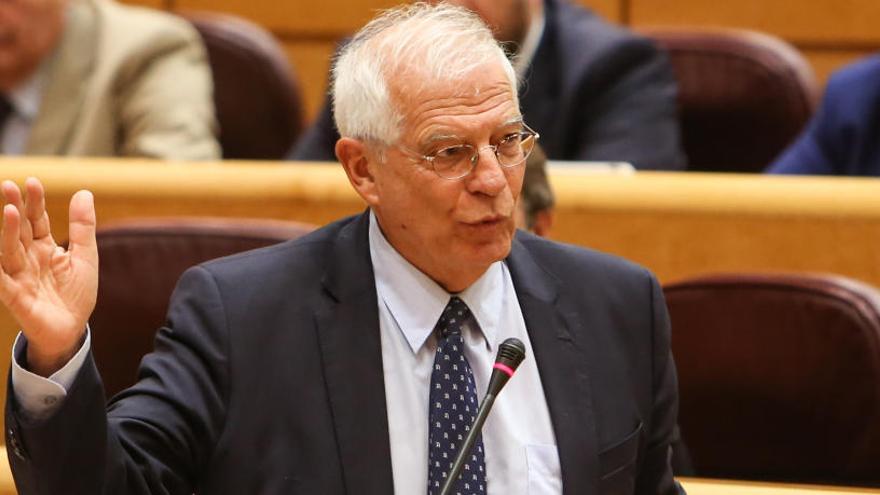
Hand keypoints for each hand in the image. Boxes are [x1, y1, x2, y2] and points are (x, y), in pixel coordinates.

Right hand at [0, 178, 97, 376]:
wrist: (71, 329)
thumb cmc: (75, 293)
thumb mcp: (85, 257)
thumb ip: (83, 227)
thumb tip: (84, 192)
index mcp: (45, 247)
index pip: (38, 220)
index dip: (35, 202)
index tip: (33, 182)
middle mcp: (28, 258)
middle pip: (20, 230)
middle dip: (15, 208)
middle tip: (9, 185)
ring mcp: (19, 276)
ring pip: (9, 250)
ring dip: (7, 232)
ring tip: (9, 211)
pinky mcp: (14, 297)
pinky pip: (1, 281)